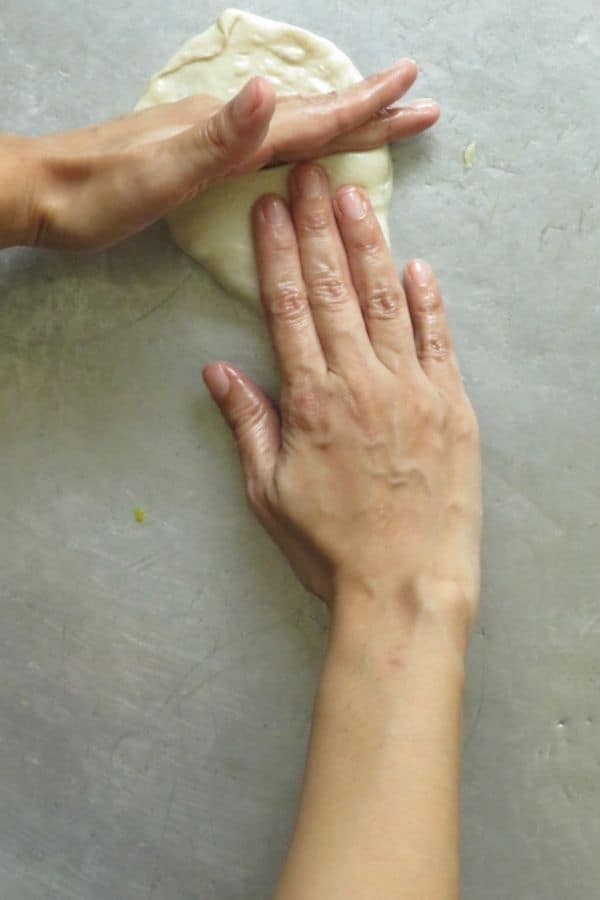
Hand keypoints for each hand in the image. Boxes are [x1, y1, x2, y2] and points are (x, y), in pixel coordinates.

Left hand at [1, 60, 437, 250]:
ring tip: (379, 114)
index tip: (414, 92)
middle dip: (370, 109)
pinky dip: (304, 136)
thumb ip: (217, 136)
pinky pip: (270, 140)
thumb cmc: (100, 193)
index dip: (365, 110)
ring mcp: (214, 134)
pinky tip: (303, 140)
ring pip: (295, 123)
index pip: (311, 118)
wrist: (45, 191)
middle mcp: (228, 124)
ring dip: (343, 119)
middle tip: (419, 100)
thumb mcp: (159, 170)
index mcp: (229, 131)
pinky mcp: (200, 151)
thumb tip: (268, 91)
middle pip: (313, 114)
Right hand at [203, 164, 480, 628]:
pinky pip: (439, 340)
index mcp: (311, 399)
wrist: (405, 584)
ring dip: (369, 245)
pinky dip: (428, 301)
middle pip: (333, 288)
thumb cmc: (331, 545)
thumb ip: (248, 423)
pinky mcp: (452, 406)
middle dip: (318, 226)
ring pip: (387, 300)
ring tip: (355, 197)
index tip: (268, 209)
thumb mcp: (269, 491)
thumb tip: (217, 370)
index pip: (287, 307)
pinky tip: (416, 266)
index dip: (276, 252)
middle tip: (308, 175)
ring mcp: (412, 389)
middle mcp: (361, 381)